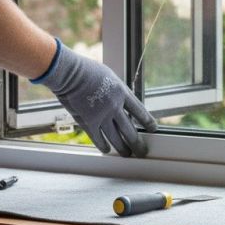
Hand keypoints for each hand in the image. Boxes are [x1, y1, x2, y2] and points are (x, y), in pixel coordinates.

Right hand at [38, 42, 156, 156]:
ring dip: (122, 148)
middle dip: (137, 143)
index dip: (147, 121)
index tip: (153, 128)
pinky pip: (98, 139)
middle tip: (141, 151)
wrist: (72, 74)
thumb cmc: (88, 70)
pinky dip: (103, 146)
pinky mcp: (88, 122)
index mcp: (122, 92)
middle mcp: (115, 106)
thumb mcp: (109, 76)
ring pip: (116, 138)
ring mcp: (102, 116)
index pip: (139, 111)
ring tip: (127, 154)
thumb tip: (121, 98)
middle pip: (129, 129)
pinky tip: (107, 150)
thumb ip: (116, 90)